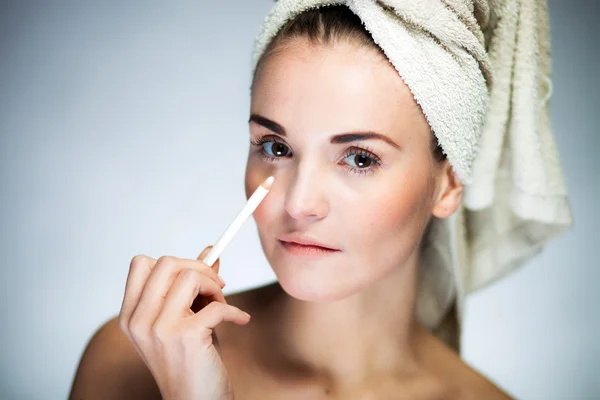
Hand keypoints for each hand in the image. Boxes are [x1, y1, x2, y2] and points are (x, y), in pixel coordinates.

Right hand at [118, 246, 250, 399]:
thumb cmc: (191, 361)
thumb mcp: (186, 318)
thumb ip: (193, 286)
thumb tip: (211, 251)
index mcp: (131, 315)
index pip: (141, 263)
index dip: (175, 263)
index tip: (195, 276)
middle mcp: (139, 320)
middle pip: (166, 262)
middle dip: (199, 268)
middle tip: (215, 288)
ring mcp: (160, 329)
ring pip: (190, 276)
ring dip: (215, 287)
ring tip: (222, 306)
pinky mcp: (186, 337)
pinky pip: (218, 305)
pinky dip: (235, 311)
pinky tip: (241, 321)